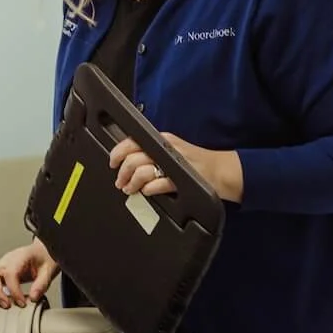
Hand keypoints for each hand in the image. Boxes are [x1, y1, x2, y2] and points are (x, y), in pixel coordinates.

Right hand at [0, 238, 59, 306]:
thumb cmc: (44, 259)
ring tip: (2, 305)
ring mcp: (0, 265)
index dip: (14, 290)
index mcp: (19, 257)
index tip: (22, 303)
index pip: (10, 273)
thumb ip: (41, 284)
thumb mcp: (49, 271)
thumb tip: (32, 298)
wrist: (42, 252)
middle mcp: (6, 260)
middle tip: (8, 305)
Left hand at [109, 135, 244, 203]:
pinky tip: (147, 191)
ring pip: (142, 171)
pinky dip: (149, 189)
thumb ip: (152, 153)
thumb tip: (128, 162)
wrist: (220, 170)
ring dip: (132, 183)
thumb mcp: (171, 151)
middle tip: (120, 182)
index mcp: (162, 140)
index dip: (118, 152)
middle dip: (122, 172)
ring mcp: (173, 164)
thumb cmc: (195, 162)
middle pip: (133, 158)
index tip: (112, 162)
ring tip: (131, 189)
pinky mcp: (181, 179)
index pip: (132, 141)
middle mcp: (165, 149)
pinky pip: (159, 184)